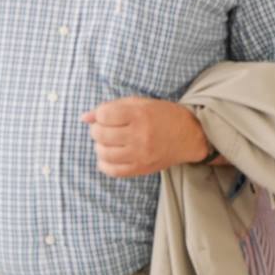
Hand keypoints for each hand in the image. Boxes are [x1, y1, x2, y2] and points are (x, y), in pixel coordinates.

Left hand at [81, 97, 209, 176]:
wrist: (190, 136)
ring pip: (103, 153)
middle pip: (100, 134)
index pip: (104, 115)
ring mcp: (140, 154)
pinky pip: (112, 170)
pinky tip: (110, 156)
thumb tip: (83, 117)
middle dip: (97, 130)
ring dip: (100, 146)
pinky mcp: (141, 168)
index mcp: (140, 114)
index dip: (101, 114)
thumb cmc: (165, 115)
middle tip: (106, 128)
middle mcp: (139, 135)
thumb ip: (113, 106)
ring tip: (108, 142)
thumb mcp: (142, 103)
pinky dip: (104, 163)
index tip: (107, 115)